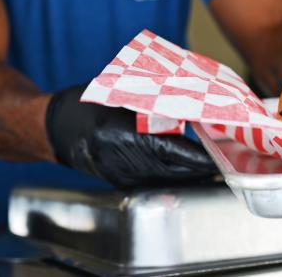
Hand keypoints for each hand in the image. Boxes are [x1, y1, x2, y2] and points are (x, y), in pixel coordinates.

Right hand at [45, 84, 216, 188]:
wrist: (57, 128)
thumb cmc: (90, 105)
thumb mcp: (123, 97)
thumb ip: (155, 105)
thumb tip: (193, 107)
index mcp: (120, 135)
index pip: (170, 151)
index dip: (197, 156)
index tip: (219, 155)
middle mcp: (120, 160)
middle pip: (172, 170)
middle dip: (200, 166)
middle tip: (225, 157)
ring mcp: (118, 176)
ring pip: (166, 178)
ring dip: (189, 172)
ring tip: (213, 161)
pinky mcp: (119, 183)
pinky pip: (154, 180)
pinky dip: (173, 173)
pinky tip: (188, 166)